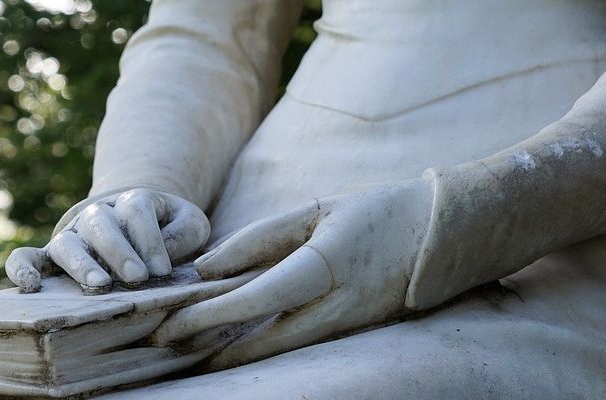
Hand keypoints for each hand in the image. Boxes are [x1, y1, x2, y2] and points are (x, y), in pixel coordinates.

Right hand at [5, 188, 209, 292]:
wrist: (138, 221)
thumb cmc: (168, 228)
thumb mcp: (189, 223)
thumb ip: (185, 232)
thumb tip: (167, 256)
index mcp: (133, 201)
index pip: (137, 210)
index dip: (150, 240)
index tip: (163, 270)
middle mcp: (98, 215)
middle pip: (101, 224)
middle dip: (119, 251)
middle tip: (138, 278)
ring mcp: (73, 234)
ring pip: (68, 243)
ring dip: (81, 263)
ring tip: (99, 286)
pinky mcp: (51, 255)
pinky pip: (27, 257)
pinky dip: (21, 268)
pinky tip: (29, 287)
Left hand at [150, 178, 433, 367]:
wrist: (441, 234)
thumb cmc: (376, 213)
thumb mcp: (316, 211)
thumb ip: (260, 239)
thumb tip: (207, 268)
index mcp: (325, 266)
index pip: (255, 299)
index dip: (209, 316)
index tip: (169, 325)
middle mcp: (336, 306)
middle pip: (262, 342)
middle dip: (210, 350)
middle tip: (164, 347)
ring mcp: (346, 325)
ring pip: (278, 352)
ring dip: (230, 355)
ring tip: (187, 351)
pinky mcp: (350, 332)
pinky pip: (295, 346)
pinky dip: (257, 347)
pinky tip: (229, 344)